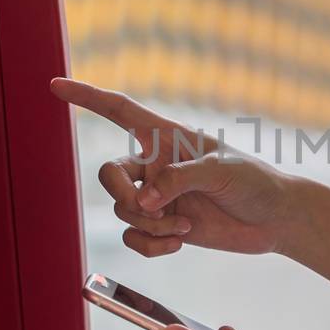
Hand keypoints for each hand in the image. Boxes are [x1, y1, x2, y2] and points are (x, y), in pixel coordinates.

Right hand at [50, 78, 299, 257]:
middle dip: (121, 192)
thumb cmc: (255, 182)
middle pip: (108, 174)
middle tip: (148, 206)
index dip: (86, 97)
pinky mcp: (165, 226)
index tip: (55, 85)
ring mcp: (159, 197)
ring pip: (124, 211)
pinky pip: (135, 238)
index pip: (119, 111)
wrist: (275, 220)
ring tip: (184, 224)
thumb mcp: (222, 169)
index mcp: (168, 137)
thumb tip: (145, 199)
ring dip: (150, 223)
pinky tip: (180, 242)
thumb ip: (181, 177)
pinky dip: (152, 244)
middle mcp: (157, 165)